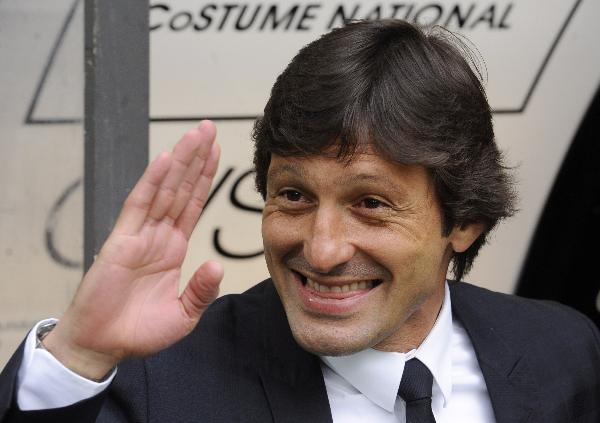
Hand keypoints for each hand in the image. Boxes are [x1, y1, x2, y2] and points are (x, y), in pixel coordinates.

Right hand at [44, 121, 223, 379]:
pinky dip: (151, 183)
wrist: (103, 346)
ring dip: (179, 161)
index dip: (204, 178)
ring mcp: (139, 235)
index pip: (193, 204)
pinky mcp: (120, 242)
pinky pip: (138, 206)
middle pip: (181, 188)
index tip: (216, 152)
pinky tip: (164, 161)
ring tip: (195, 134)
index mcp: (173, 248)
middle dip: (195, 158)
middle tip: (209, 128)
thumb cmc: (139, 331)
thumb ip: (201, 289)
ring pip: (163, 189)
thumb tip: (218, 265)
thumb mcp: (183, 315)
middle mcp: (158, 235)